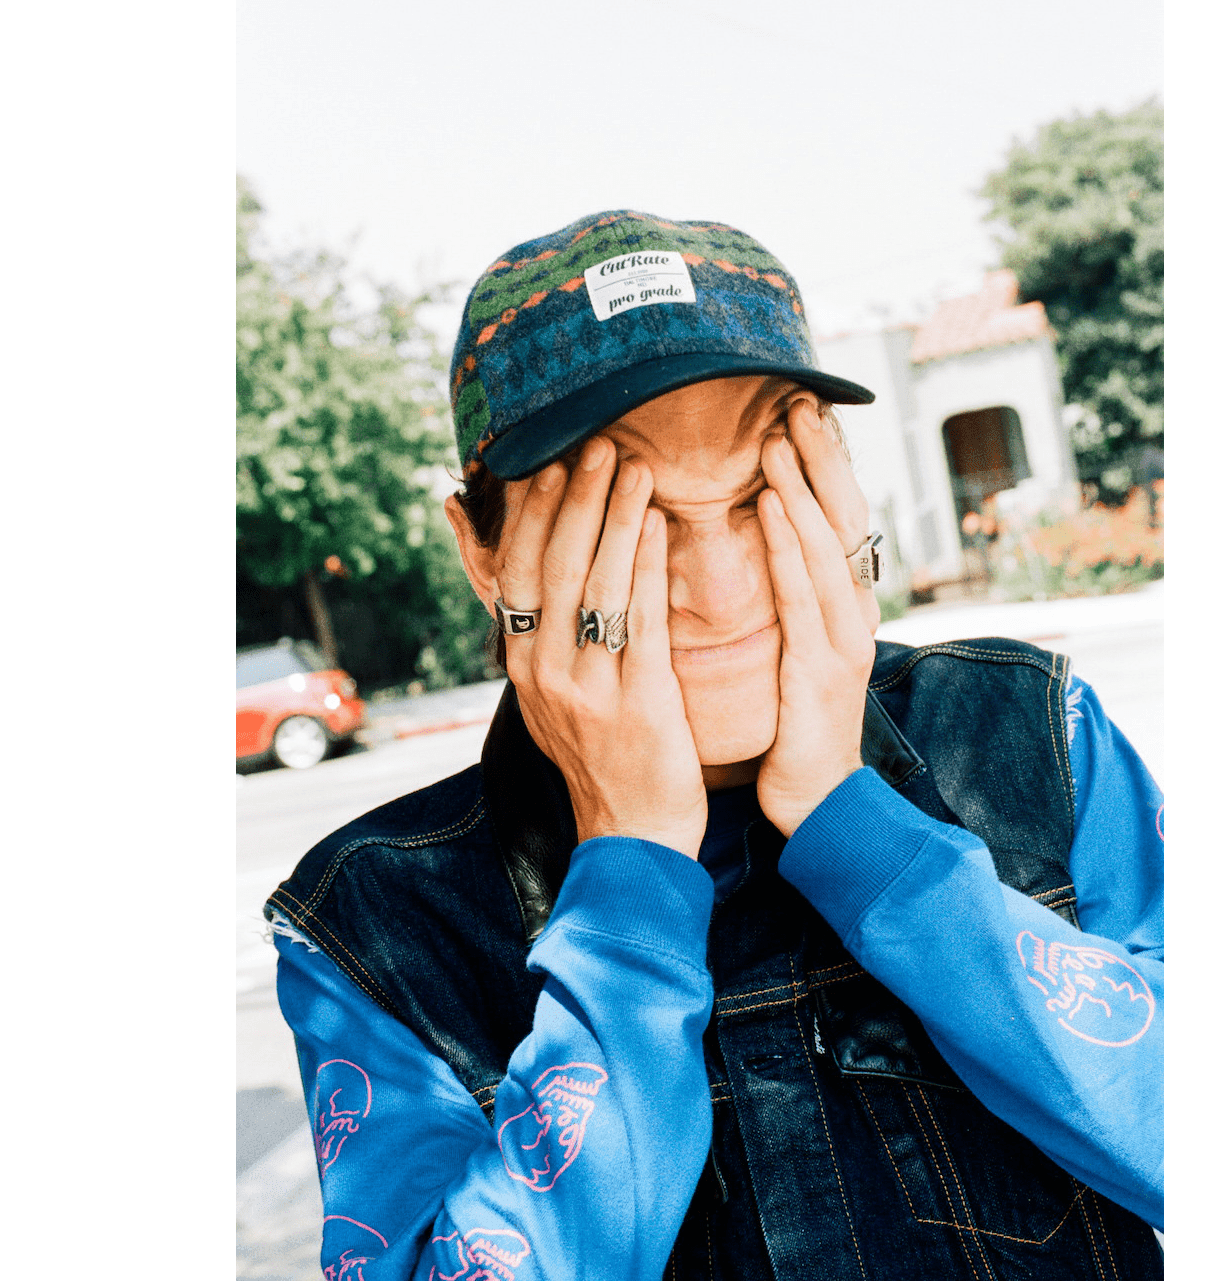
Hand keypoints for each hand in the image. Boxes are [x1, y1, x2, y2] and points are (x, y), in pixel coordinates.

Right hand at [494, 435, 707, 858]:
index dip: (532, 515)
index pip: (518, 573)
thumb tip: (541, 582)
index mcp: (524, 665)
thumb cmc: (603, 759)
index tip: (547, 463)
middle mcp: (545, 671)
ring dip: (615, 518)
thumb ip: (548, 642)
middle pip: (555, 567)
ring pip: (596, 584)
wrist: (632, 835)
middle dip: (575, 500)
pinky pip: (640, 619)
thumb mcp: (556, 700)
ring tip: (634, 467)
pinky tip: (659, 525)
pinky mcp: (638, 701)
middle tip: (596, 445)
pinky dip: (647, 565)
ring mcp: (588, 687)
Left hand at [754, 398, 878, 836]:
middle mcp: (854, 615)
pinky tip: (775, 506)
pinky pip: (804, 594)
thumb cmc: (797, 730)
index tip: (802, 418)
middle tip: (799, 402)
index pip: (838, 525)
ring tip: (784, 435)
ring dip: (806, 486)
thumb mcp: (794, 656)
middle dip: (821, 459)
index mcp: (843, 610)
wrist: (821, 802)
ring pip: (829, 546)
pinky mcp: (824, 667)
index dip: (823, 470)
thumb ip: (787, 607)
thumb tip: (763, 556)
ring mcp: (844, 639)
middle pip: (843, 520)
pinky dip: (791, 546)